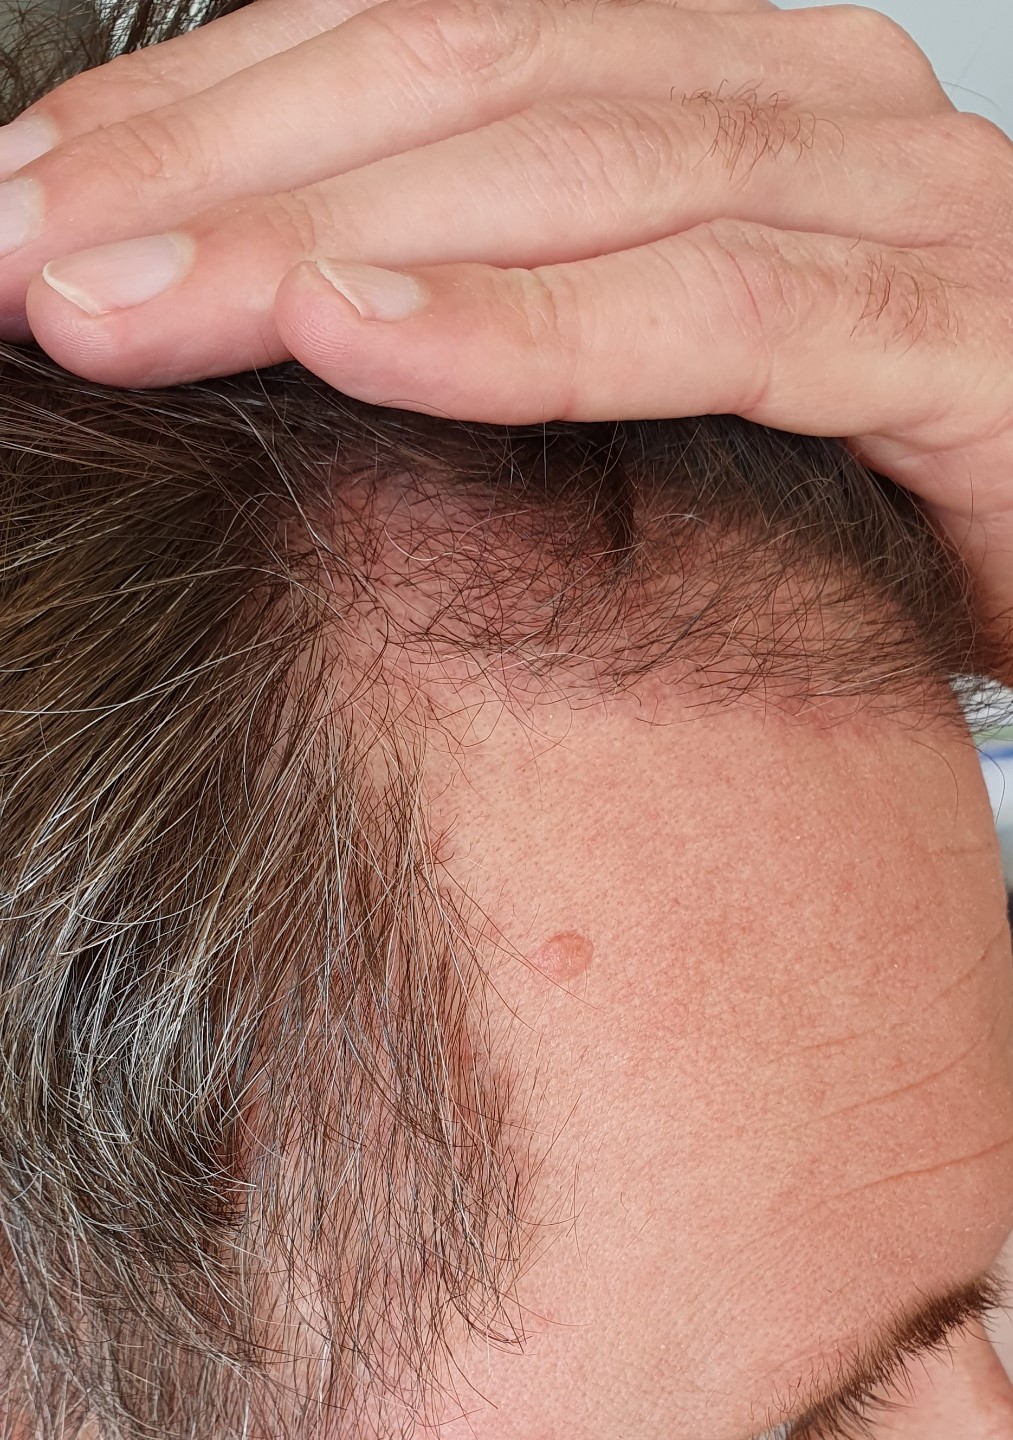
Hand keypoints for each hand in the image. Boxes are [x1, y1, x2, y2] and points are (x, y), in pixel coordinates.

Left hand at [4, 0, 1012, 676]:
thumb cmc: (870, 463)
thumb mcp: (670, 359)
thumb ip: (515, 304)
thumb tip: (297, 318)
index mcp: (712, 77)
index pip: (412, 52)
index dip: (198, 115)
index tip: (27, 205)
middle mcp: (793, 97)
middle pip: (453, 82)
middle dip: (206, 169)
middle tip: (15, 254)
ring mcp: (879, 199)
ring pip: (561, 174)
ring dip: (313, 238)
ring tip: (118, 305)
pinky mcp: (946, 334)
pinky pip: (714, 312)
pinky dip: (528, 323)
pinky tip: (356, 339)